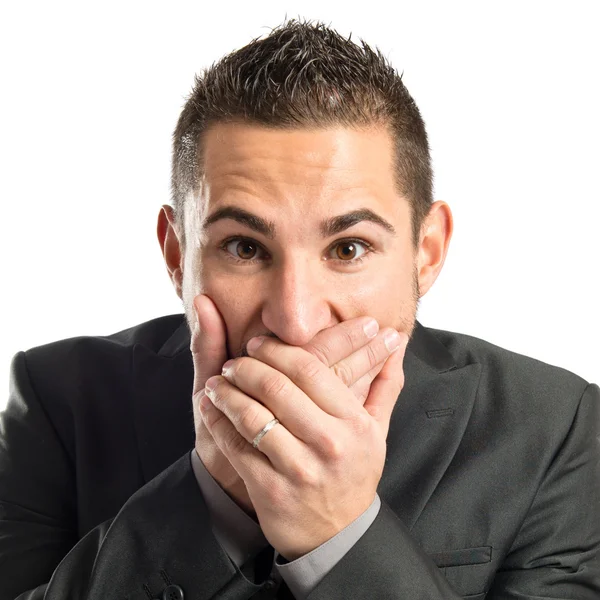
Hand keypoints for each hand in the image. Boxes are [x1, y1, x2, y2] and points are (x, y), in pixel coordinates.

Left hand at [191, 294, 395, 516]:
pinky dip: (218, 423)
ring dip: (227, 393)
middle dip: (246, 367)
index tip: (257, 343)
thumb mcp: (377, 430)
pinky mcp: (270, 490)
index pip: (309, 369)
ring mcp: (298, 468)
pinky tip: (211, 408)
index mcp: (353, 423)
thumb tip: (397, 343)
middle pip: (277, 388)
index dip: (276, 350)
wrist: (337, 535)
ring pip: (252, 416)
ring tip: (217, 382)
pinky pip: (236, 447)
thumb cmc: (353, 473)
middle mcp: (328, 443)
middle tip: (233, 362)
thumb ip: (385, 384)